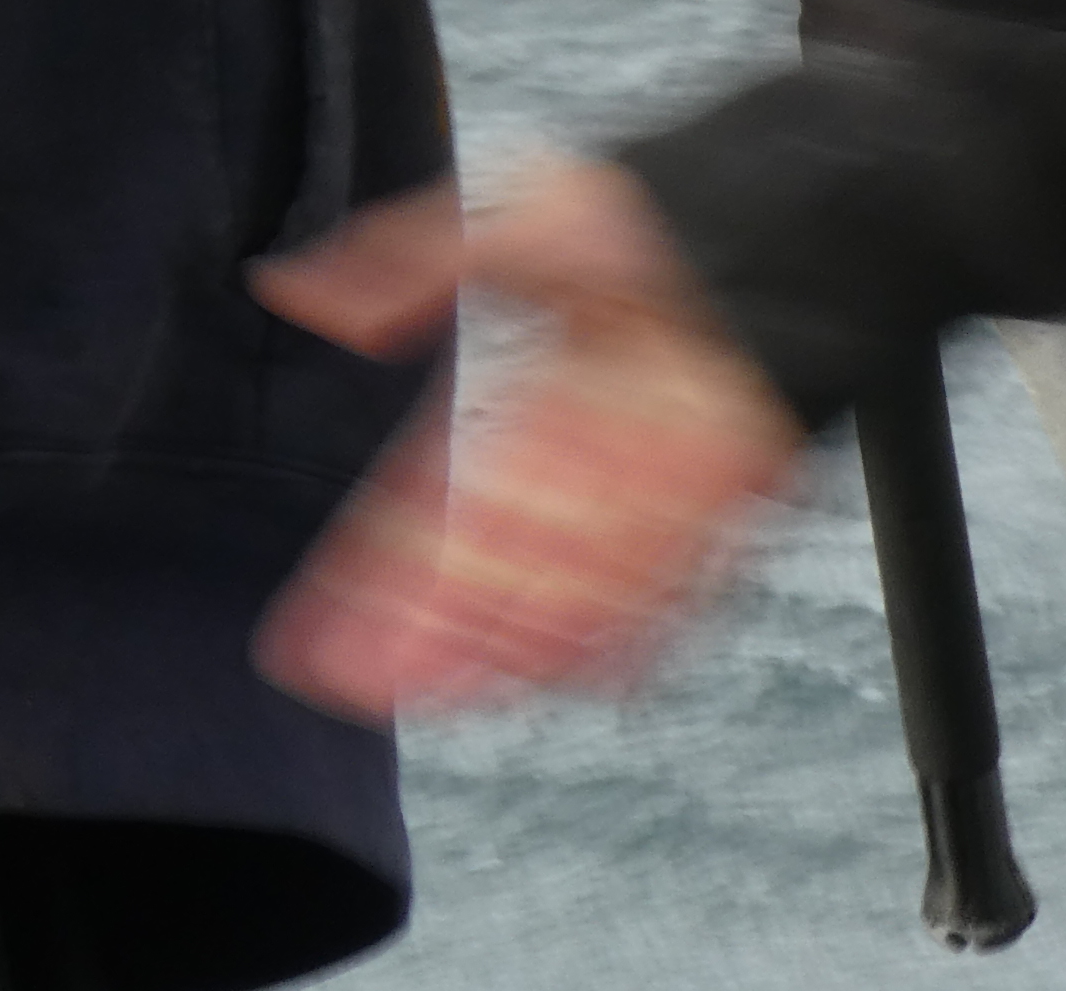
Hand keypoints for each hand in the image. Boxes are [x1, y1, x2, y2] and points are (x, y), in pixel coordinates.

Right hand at [255, 162, 805, 716]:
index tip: (319, 630)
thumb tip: (292, 291)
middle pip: (485, 572)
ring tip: (442, 691)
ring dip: (503, 647)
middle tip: (358, 679)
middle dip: (424, 628)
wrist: (774, 236)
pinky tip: (564, 675)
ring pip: (558, 598)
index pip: (430, 513)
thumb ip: (404, 264)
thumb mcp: (507, 225)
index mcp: (524, 421)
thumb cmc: (647, 224)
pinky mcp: (715, 519)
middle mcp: (577, 477)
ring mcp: (646, 504)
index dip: (376, 573)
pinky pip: (661, 597)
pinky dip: (616, 634)